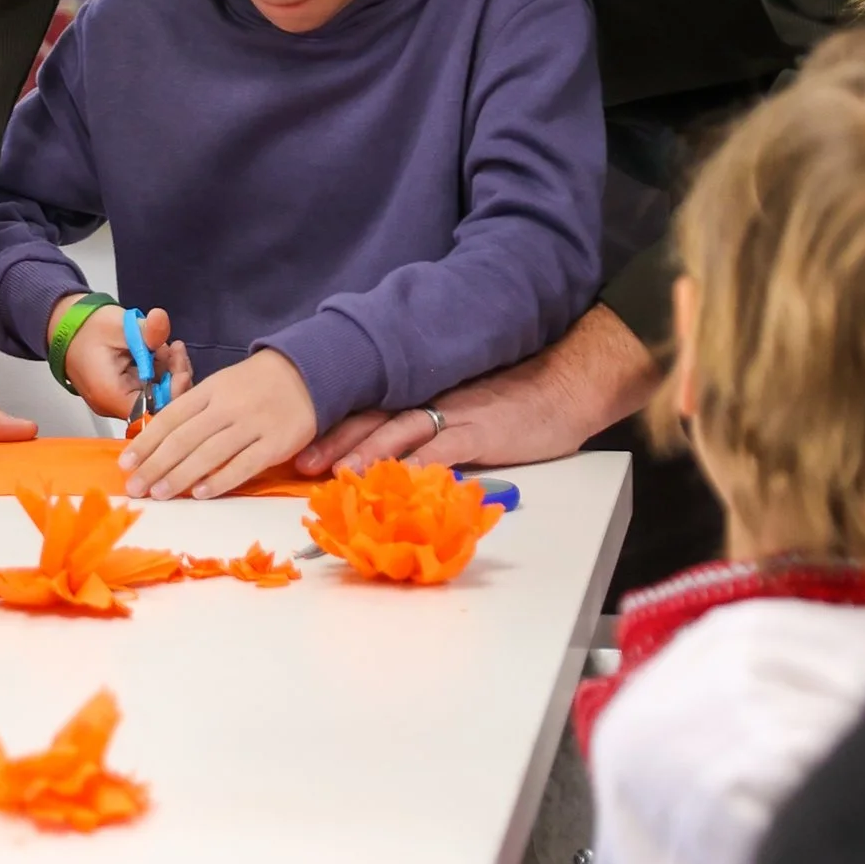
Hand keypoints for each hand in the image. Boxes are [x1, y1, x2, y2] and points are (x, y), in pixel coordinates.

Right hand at [59, 305, 189, 425]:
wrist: (67, 327)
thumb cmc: (87, 329)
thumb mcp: (119, 324)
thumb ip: (145, 329)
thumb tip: (162, 319)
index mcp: (111, 395)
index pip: (153, 411)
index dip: (173, 394)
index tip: (181, 370)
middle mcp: (115, 405)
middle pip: (159, 406)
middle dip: (175, 378)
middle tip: (177, 351)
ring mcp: (121, 400)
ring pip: (159, 397)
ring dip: (170, 372)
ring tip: (169, 347)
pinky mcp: (126, 392)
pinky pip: (151, 389)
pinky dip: (161, 371)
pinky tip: (162, 352)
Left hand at [122, 348, 317, 499]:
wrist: (307, 372)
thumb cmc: (255, 384)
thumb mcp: (220, 385)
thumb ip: (194, 410)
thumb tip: (159, 442)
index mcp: (209, 390)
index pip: (170, 418)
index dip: (145, 442)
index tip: (126, 462)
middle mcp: (226, 407)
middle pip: (183, 439)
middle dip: (154, 465)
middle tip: (135, 487)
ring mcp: (252, 425)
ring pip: (208, 454)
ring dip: (180, 476)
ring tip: (159, 494)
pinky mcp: (275, 443)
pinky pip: (244, 465)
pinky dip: (220, 480)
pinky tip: (201, 494)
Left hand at [309, 305, 659, 473]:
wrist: (566, 384)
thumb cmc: (516, 397)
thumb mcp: (462, 401)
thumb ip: (429, 419)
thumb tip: (390, 444)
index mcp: (422, 392)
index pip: (369, 406)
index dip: (334, 423)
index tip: (301, 439)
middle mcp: (429, 399)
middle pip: (371, 418)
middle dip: (333, 440)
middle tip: (298, 460)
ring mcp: (454, 415)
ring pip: (398, 433)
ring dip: (364, 452)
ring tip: (335, 472)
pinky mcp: (480, 434)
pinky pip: (442, 451)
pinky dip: (417, 466)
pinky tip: (397, 479)